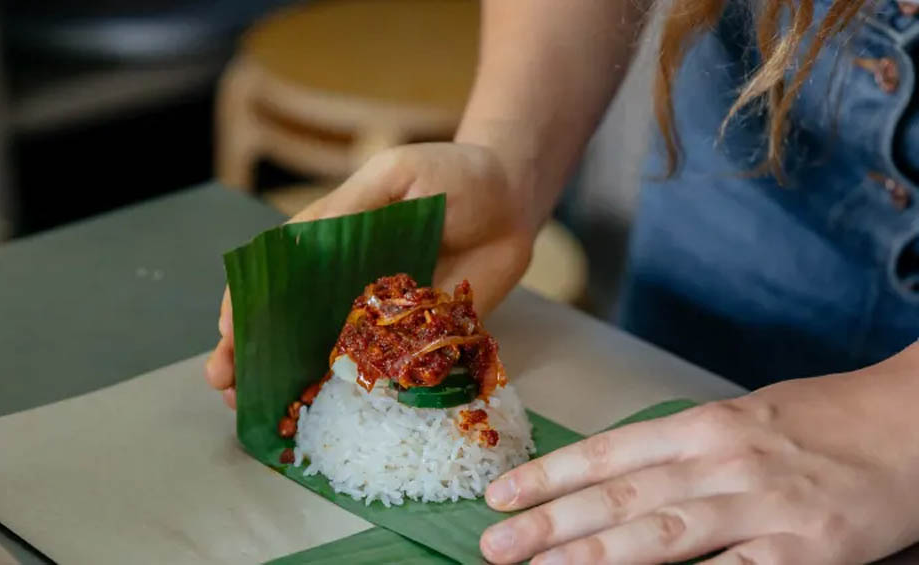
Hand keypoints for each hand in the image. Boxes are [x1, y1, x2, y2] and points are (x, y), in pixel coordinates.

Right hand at [205, 143, 535, 407]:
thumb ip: (353, 207)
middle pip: (288, 321)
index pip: (274, 275)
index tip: (228, 333)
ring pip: (325, 351)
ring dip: (289, 380)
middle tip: (225, 385)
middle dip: (253, 352)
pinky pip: (382, 369)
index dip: (245, 303)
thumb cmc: (451, 175)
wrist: (512, 202)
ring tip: (255, 409)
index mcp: (329, 240)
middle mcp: (345, 281)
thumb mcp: (395, 174)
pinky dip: (354, 392)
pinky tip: (321, 413)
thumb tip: (305, 244)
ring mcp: (378, 313)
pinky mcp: (415, 336)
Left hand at [480, 345, 918, 563]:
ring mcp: (762, 507)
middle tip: (494, 546)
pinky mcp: (804, 550)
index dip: (550, 476)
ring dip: (594, 556)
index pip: (609, 452)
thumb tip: (618, 474)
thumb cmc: (826, 421)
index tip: (500, 497)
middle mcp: (723, 462)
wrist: (913, 425)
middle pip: (621, 496)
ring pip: (662, 534)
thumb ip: (684, 449)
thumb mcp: (746, 420)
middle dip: (551, 524)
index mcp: (706, 426)